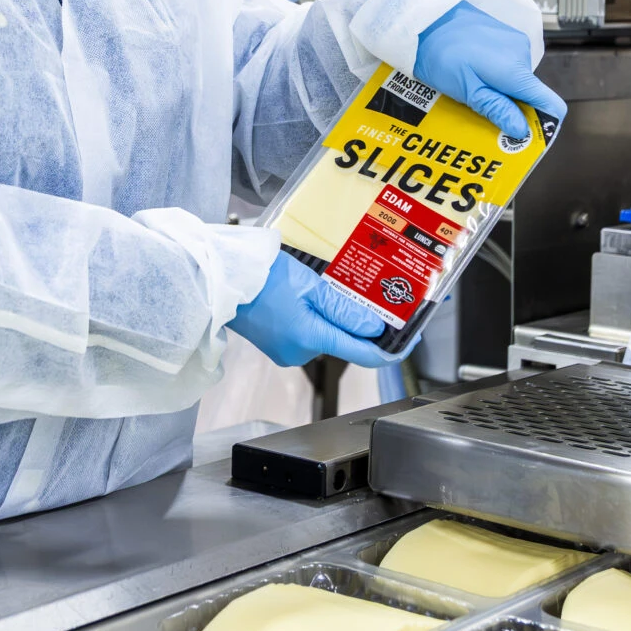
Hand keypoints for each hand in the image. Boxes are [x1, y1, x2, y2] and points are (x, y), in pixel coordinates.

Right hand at [230, 253, 408, 368]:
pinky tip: (313, 296)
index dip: (392, 348)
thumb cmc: (259, 276)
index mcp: (310, 338)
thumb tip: (376, 329)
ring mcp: (288, 352)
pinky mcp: (280, 345)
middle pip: (346, 342)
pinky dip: (319, 318)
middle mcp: (300, 353)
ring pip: (328, 336)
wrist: (220, 278)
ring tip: (334, 288)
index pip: (364, 354)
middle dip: (361, 322)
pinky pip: (311, 334)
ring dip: (338, 316)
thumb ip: (345, 310)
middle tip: (375, 295)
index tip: (410, 339)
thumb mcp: (310, 285)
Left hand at [411, 1, 568, 143]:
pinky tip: (473, 73)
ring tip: (472, 90)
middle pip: (531, 93)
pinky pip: (509, 63)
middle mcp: (521, 53)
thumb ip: (498, 110)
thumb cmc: (439, 53)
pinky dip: (496, 74)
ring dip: (500, 90)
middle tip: (484, 113)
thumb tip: (523, 131)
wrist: (424, 19)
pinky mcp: (505, 35)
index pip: (550, 102)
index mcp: (515, 70)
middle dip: (512, 108)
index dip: (543, 124)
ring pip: (517, 79)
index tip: (525, 136)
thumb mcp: (467, 90)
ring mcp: (514, 41)